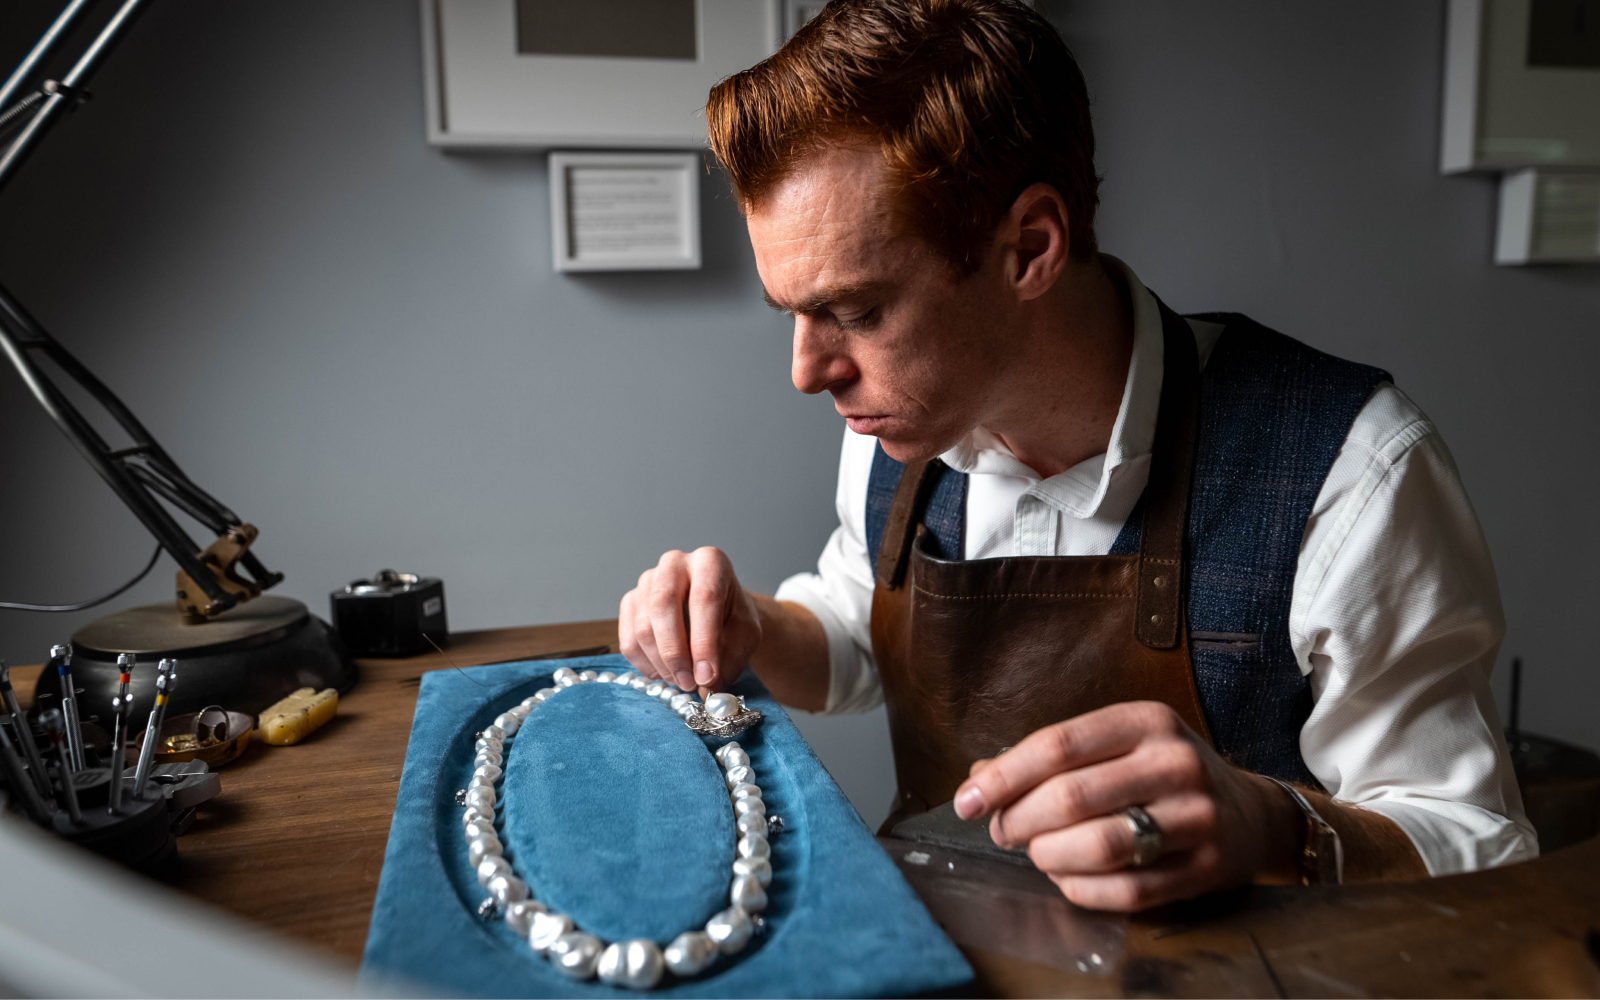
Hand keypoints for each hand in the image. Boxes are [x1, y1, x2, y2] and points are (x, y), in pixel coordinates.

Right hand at [618, 547, 761, 692]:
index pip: (704, 598)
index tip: (707, 676)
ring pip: (643, 627)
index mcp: (710, 562)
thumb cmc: (733, 619)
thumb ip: (730, 658)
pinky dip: (646, 665)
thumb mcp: (746, 635)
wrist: (720, 610)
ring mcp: (647, 581)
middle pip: (663, 606)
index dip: (704, 642)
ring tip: (684, 681)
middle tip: (689, 683)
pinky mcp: (630, 601)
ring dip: (662, 664)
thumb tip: (705, 685)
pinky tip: (666, 673)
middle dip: (675, 653)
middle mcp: (674, 564)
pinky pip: (628, 640)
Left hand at [952, 701, 1299, 910]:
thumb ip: (1049, 758)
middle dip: (1019, 821)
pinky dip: (1082, 890)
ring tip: (1037, 853)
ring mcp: (1196, 817)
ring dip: (1049, 857)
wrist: (1249, 815)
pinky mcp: (1206, 868)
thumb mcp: (1116, 746)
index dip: (1003, 777)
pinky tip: (1068, 879)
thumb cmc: (1161, 776)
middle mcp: (1175, 763)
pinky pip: (1127, 891)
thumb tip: (978, 779)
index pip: (1057, 745)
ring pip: (1099, 846)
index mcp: (1146, 721)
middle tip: (1002, 832)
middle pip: (1071, 797)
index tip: (967, 801)